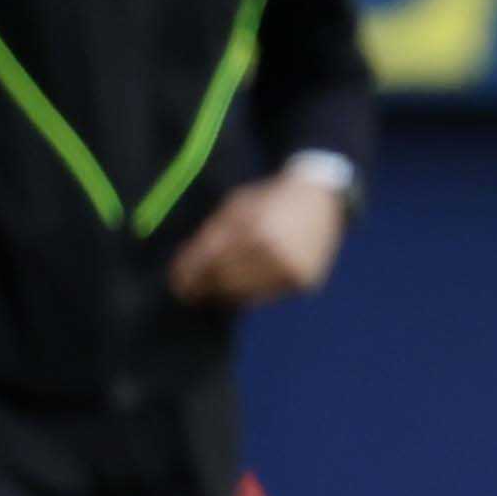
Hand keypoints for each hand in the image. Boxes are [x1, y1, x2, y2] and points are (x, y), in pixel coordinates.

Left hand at [168, 172, 349, 306]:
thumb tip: (187, 266)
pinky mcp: (301, 281)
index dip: (187, 274)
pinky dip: (247, 295)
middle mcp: (270, 250)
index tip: (176, 282)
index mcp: (249, 227)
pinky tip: (237, 290)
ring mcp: (288, 268)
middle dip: (201, 288)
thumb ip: (212, 234)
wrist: (320, 200)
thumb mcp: (237, 206)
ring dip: (221, 295)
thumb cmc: (270, 200)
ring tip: (209, 294)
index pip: (208, 260)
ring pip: (243, 293)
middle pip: (223, 280)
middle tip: (187, 294)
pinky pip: (265, 296)